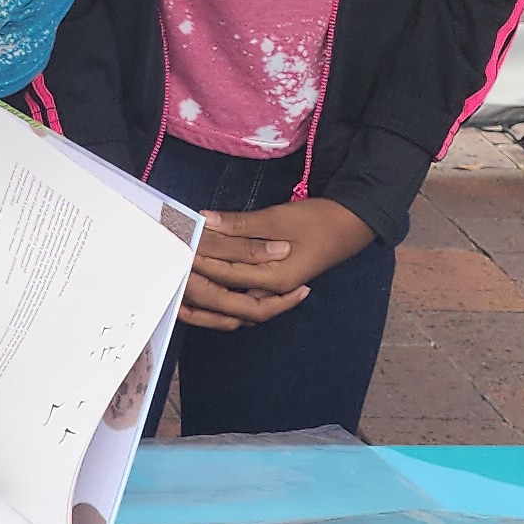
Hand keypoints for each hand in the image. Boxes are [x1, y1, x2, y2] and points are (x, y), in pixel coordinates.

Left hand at [179, 200, 372, 331]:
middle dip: (197, 284)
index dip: (198, 261)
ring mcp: (273, 292)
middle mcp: (271, 292)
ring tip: (179, 289)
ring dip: (207, 299)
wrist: (351, 226)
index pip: (225, 273)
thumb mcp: (276, 217)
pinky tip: (203, 292)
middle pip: (225, 297)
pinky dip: (222, 298)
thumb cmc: (317, 220)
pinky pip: (243, 300)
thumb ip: (238, 224)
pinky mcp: (272, 286)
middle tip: (171, 268)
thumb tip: (204, 220)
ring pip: (233, 306)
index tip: (174, 249)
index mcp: (274, 277)